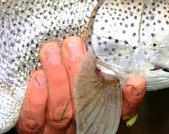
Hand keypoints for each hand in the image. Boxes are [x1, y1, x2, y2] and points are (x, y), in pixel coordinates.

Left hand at [16, 37, 145, 133]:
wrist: (33, 119)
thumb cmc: (65, 91)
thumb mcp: (84, 81)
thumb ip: (96, 68)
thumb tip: (114, 50)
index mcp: (97, 112)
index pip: (121, 109)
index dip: (131, 97)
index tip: (136, 81)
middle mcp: (80, 123)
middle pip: (87, 104)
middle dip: (80, 72)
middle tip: (73, 44)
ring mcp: (56, 130)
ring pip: (61, 110)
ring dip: (57, 77)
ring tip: (50, 50)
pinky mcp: (33, 130)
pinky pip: (35, 120)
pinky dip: (37, 98)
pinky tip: (38, 76)